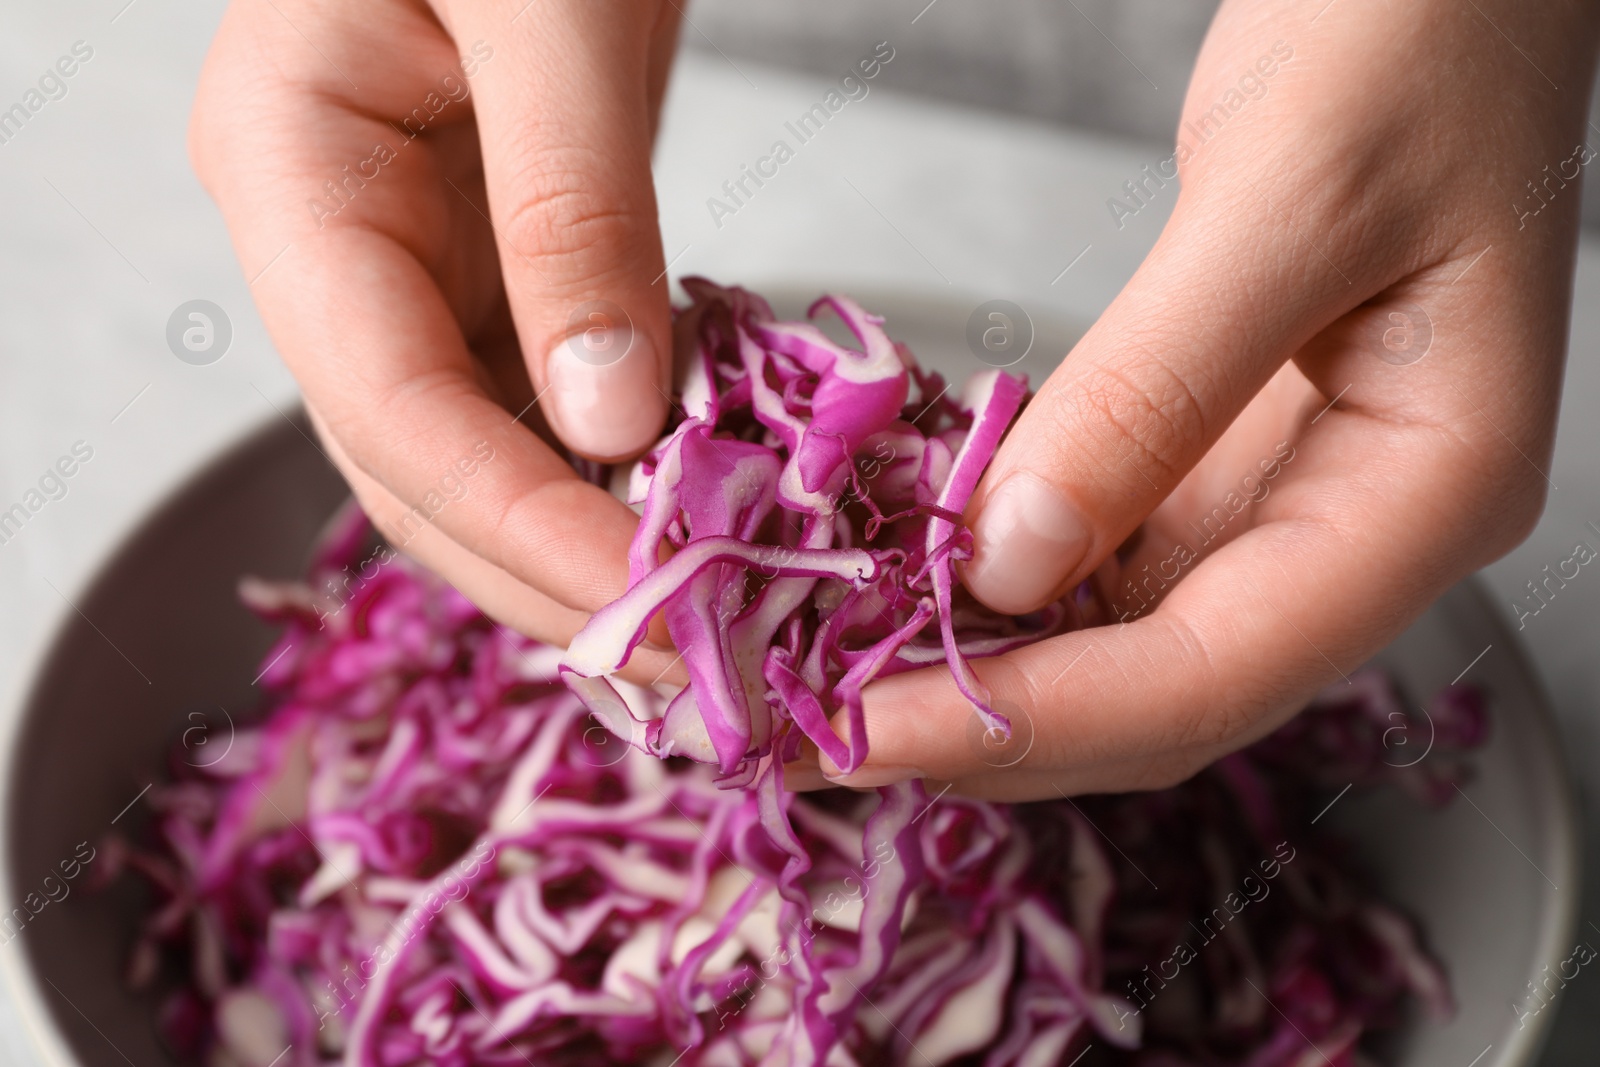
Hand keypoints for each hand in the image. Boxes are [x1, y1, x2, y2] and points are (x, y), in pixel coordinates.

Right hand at [191, 0, 682, 681]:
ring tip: (692, 622)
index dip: (512, 515)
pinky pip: (532, 396)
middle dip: (542, 568)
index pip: (386, 399)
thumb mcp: (551, 13)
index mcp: (291, 164)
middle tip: (677, 661)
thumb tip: (610, 419)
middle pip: (416, 460)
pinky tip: (686, 516)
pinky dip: (605, 468)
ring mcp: (400, 258)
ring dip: (575, 542)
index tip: (641, 595)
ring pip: (471, 450)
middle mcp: (328, 237)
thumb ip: (571, 214)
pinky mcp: (484, 263)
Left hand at [829, 0, 1599, 798]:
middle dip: (985, 726)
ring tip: (833, 680)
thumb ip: (1156, 390)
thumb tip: (1012, 560)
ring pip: (1125, 641)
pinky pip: (1106, 557)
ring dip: (981, 674)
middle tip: (814, 734)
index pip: (1214, 671)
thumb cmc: (1421, 34)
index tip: (864, 732)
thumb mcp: (1285, 196)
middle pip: (1163, 690)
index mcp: (1430, 488)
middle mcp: (1362, 523)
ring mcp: (1292, 493)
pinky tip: (905, 586)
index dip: (1029, 723)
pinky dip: (1001, 587)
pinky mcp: (1227, 453)